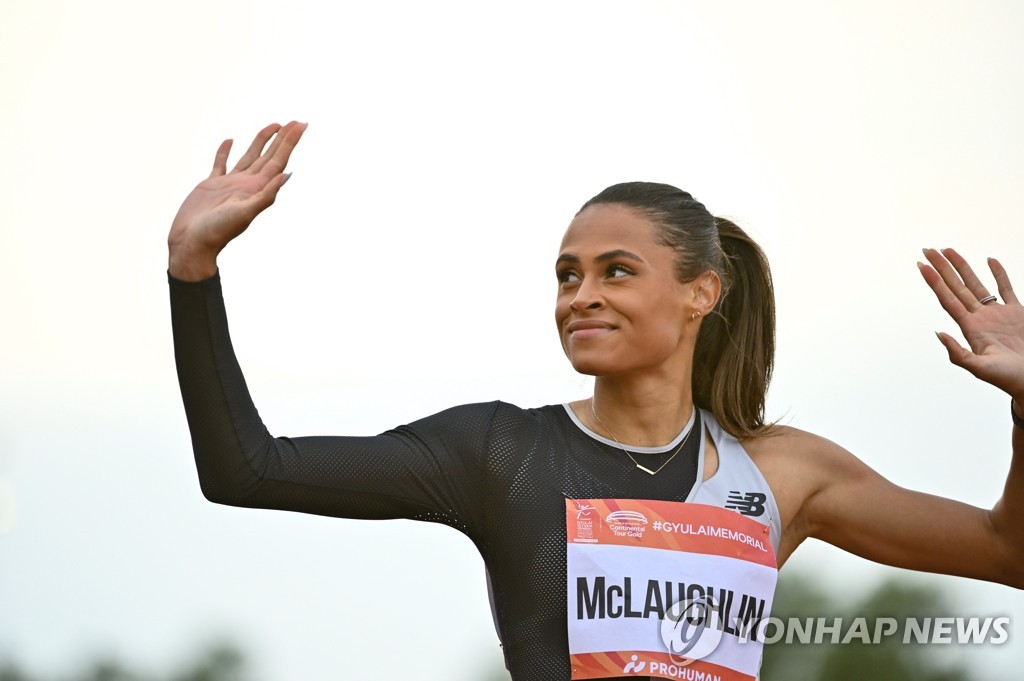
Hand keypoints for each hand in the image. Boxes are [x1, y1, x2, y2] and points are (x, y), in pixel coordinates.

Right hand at [168, 121, 306, 280]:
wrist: (192, 243)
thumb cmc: (218, 232)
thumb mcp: (244, 213)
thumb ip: (266, 195)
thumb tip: (288, 175)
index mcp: (257, 189)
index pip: (279, 160)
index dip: (290, 142)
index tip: (302, 125)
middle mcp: (247, 184)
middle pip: (270, 156)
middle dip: (284, 139)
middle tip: (297, 122)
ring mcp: (230, 184)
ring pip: (250, 156)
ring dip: (262, 141)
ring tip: (274, 125)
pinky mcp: (211, 185)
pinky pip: (221, 163)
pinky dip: (225, 151)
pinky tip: (230, 141)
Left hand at [919, 248, 1023, 401]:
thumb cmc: (1008, 379)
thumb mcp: (980, 368)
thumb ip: (959, 353)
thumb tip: (939, 334)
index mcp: (970, 328)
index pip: (947, 298)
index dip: (934, 281)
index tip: (920, 264)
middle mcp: (980, 318)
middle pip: (956, 286)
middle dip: (942, 268)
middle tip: (927, 249)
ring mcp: (998, 314)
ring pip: (976, 284)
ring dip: (962, 267)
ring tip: (948, 250)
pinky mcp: (1017, 313)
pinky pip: (1006, 288)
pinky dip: (999, 274)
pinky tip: (989, 260)